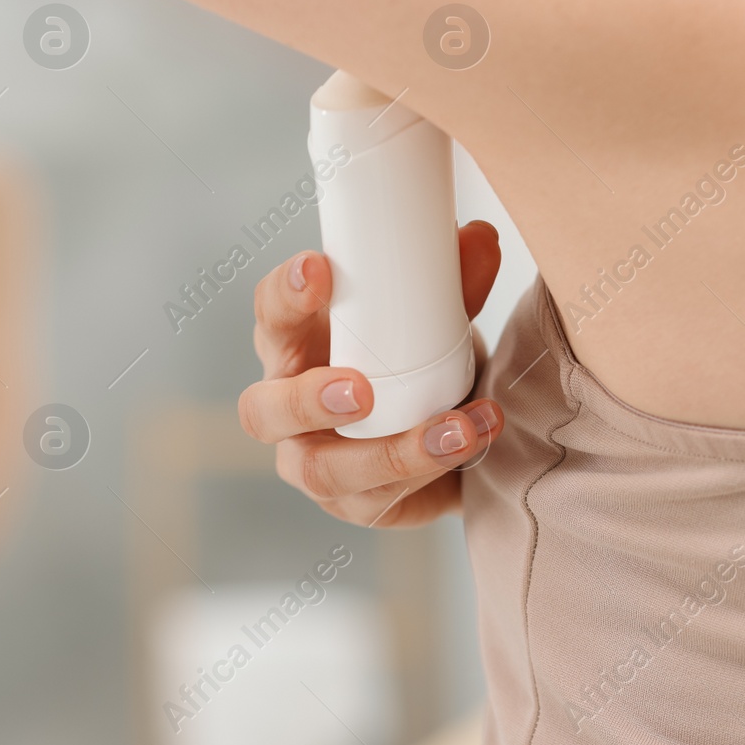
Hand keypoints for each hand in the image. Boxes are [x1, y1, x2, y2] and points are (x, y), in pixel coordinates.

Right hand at [239, 221, 504, 526]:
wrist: (449, 431)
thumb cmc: (414, 361)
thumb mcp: (431, 319)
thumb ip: (454, 284)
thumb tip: (481, 239)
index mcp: (295, 345)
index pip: (271, 314)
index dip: (285, 293)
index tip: (317, 268)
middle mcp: (288, 409)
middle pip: (264, 412)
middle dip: (307, 402)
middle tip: (360, 391)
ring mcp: (315, 464)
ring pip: (323, 471)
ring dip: (394, 450)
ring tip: (456, 428)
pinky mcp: (356, 505)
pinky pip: (380, 499)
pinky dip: (431, 470)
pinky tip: (474, 442)